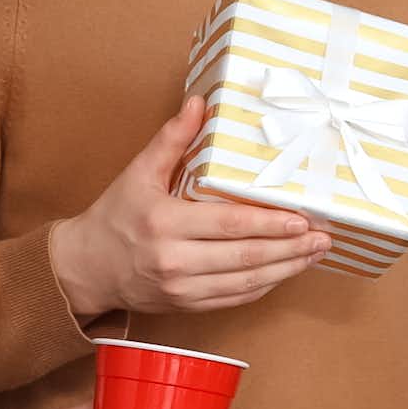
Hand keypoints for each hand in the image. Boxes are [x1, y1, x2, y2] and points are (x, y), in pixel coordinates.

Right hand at [49, 97, 328, 320]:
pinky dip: (265, 285)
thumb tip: (199, 102)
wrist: (85, 268)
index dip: (270, 224)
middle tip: (322, 237)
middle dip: (290, 248)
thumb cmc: (115, 217)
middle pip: (245, 257)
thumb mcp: (138, 174)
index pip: (229, 226)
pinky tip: (286, 271)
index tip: (302, 219)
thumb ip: (171, 140)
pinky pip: (235, 298)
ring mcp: (182, 288)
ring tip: (315, 253)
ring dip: (286, 269)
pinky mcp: (187, 306)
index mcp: (164, 223)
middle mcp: (174, 260)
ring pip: (246, 282)